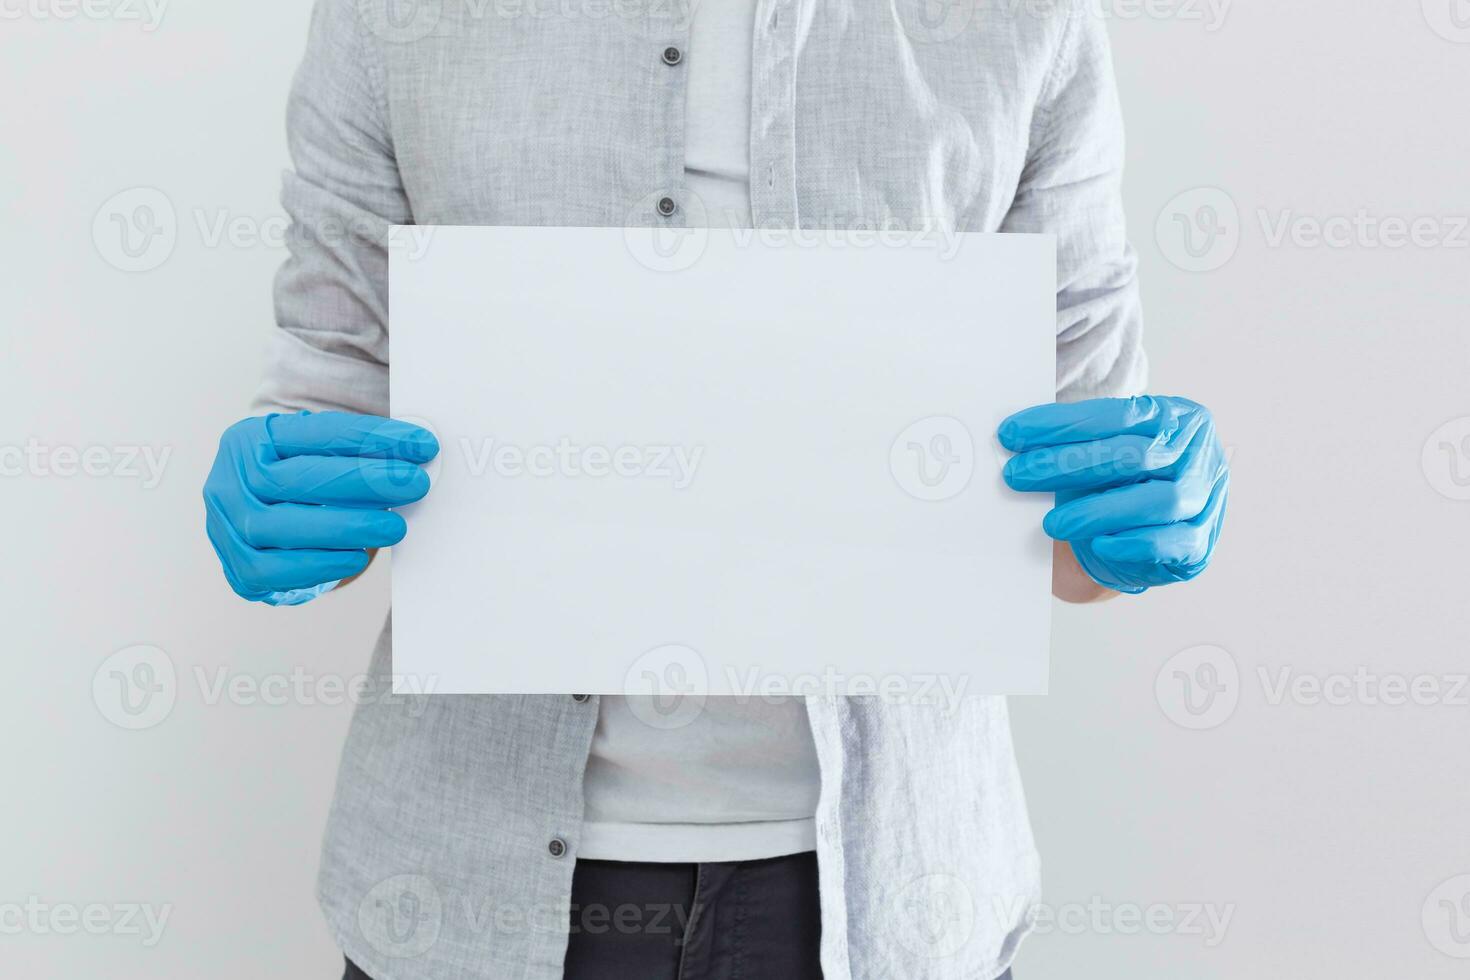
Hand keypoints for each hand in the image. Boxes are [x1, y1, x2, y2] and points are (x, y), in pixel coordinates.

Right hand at [203, 411, 438, 604]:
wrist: (254, 522)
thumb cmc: (297, 484)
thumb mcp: (316, 456)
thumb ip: (354, 454)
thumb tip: (414, 457)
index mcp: (252, 439)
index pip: (318, 433)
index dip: (374, 438)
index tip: (421, 445)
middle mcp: (231, 479)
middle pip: (297, 479)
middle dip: (364, 482)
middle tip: (414, 484)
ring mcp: (227, 526)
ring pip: (283, 526)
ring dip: (347, 527)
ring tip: (393, 527)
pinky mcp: (237, 568)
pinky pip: (274, 570)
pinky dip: (320, 565)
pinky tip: (356, 557)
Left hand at [998, 396, 1228, 593]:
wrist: (1149, 531)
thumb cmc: (1119, 481)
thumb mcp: (1102, 450)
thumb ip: (1077, 441)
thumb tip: (1016, 437)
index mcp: (1176, 417)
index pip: (1116, 415)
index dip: (1061, 425)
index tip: (1012, 433)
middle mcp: (1197, 453)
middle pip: (1132, 455)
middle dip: (1067, 464)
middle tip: (1018, 475)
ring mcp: (1204, 498)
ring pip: (1156, 500)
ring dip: (1097, 511)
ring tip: (1052, 523)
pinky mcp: (1199, 542)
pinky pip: (1169, 543)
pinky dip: (1132, 543)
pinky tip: (1098, 544)